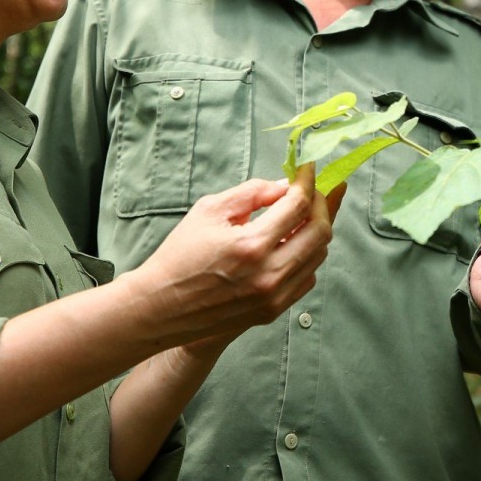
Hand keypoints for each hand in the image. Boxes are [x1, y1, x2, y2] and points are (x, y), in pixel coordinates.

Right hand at [127, 166, 337, 348]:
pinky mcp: (273, 311)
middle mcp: (269, 274)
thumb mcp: (209, 211)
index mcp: (252, 244)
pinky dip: (306, 256)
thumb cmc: (180, 256)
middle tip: (309, 190)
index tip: (307, 169)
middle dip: (320, 203)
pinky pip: (307, 278)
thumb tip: (284, 185)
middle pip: (320, 231)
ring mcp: (274, 297)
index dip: (307, 181)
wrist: (160, 307)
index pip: (298, 205)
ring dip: (315, 229)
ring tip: (299, 214)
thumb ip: (252, 192)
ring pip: (318, 255)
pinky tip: (290, 243)